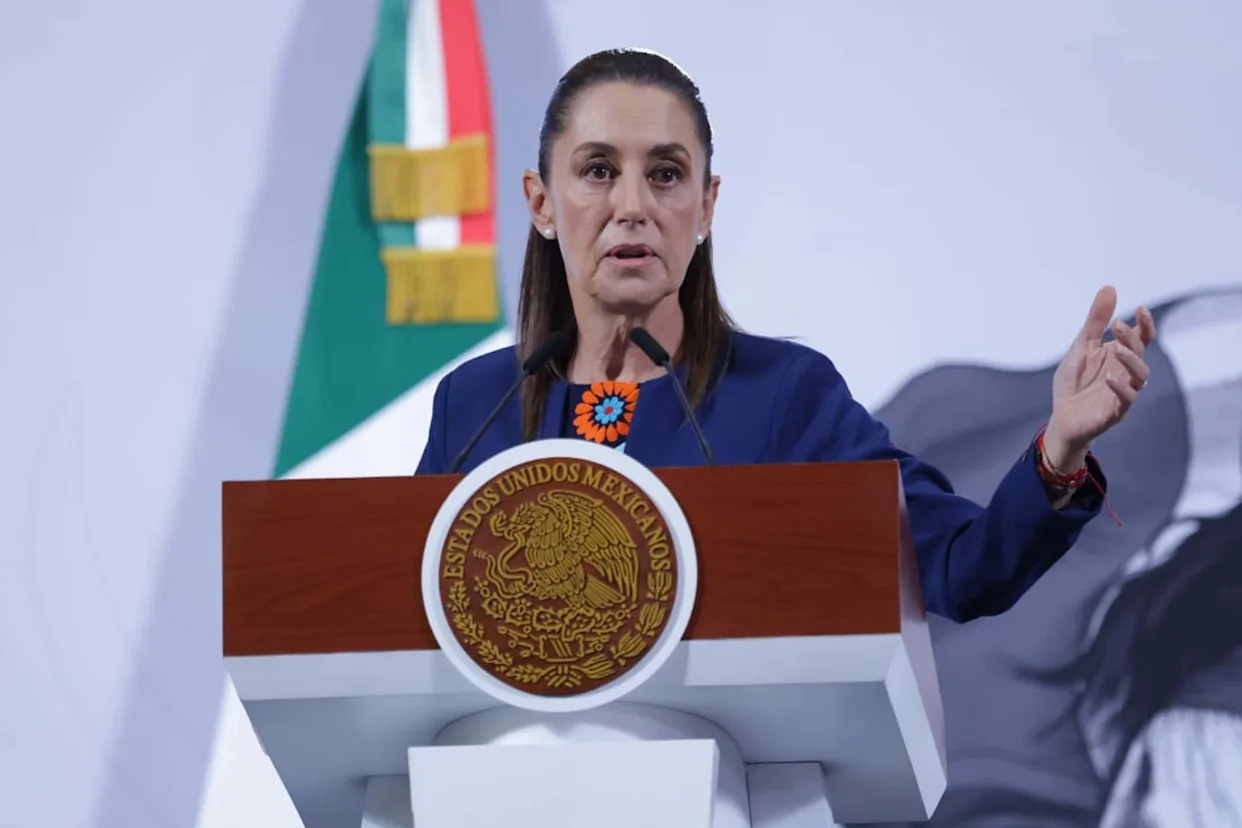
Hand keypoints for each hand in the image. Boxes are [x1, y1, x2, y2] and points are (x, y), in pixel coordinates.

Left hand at [1044, 285, 1156, 470]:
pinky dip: (1120, 388)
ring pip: (1140, 376)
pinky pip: (1126, 399)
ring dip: (1131, 361)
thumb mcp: (1081, 346)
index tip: (1141, 309)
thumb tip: (1110, 287)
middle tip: (1116, 326)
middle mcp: (1126, 372)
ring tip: (1118, 349)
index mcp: (1119, 355)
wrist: (1061, 417)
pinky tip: (1110, 377)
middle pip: (1140, 352)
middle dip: (1131, 338)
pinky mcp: (1116, 411)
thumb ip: (1095, 321)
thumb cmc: (1073, 381)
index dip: (1145, 324)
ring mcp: (1123, 391)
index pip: (1141, 337)